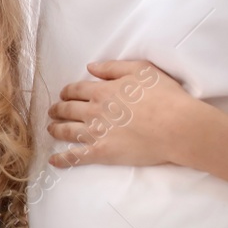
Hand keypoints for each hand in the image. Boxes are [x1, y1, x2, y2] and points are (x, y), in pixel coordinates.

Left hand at [46, 59, 202, 167]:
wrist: (176, 126)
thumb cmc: (164, 96)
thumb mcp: (141, 70)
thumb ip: (113, 67)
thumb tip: (91, 67)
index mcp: (103, 90)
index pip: (77, 90)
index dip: (68, 92)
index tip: (64, 94)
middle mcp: (94, 110)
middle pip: (68, 109)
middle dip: (58, 109)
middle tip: (53, 112)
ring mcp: (96, 132)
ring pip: (67, 130)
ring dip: (56, 129)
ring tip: (50, 129)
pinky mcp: (101, 152)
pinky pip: (75, 156)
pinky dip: (62, 158)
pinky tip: (53, 160)